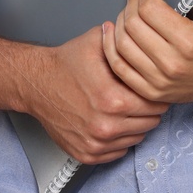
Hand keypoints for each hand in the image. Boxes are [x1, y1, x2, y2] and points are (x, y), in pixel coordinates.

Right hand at [27, 23, 168, 164]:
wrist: (36, 84)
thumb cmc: (65, 64)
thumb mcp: (96, 42)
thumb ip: (125, 40)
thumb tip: (145, 38)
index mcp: (113, 99)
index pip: (156, 103)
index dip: (155, 92)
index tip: (149, 87)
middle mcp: (106, 126)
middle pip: (150, 122)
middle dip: (147, 109)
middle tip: (136, 97)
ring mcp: (96, 143)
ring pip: (137, 138)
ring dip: (134, 125)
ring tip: (122, 108)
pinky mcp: (86, 154)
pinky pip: (119, 153)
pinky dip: (119, 140)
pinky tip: (111, 122)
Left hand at [103, 0, 192, 104]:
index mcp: (189, 41)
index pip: (150, 9)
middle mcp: (172, 63)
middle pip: (133, 24)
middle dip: (131, 0)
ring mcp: (159, 80)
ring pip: (122, 44)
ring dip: (118, 21)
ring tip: (124, 9)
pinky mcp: (151, 91)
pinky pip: (120, 68)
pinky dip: (110, 47)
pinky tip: (110, 32)